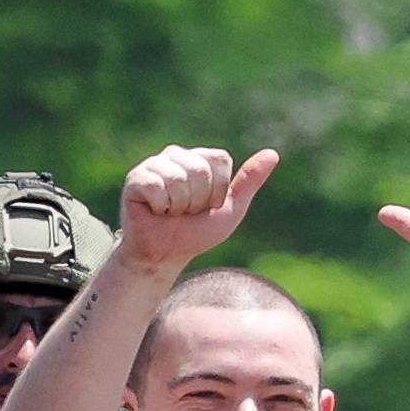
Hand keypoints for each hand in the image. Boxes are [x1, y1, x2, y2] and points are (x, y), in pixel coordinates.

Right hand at [115, 145, 278, 271]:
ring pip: (179, 179)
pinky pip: (157, 186)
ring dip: (178, 206)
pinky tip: (155, 211)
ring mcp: (154, 164)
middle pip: (200, 169)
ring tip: (170, 212)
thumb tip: (273, 154)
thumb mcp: (231, 209)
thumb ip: (249, 181)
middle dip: (198, 201)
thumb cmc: (196, 233)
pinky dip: (161, 207)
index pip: (220, 160)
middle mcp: (177, 155)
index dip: (218, 190)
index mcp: (201, 159)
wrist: (165, 256)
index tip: (207, 206)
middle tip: (186, 212)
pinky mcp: (136, 178)